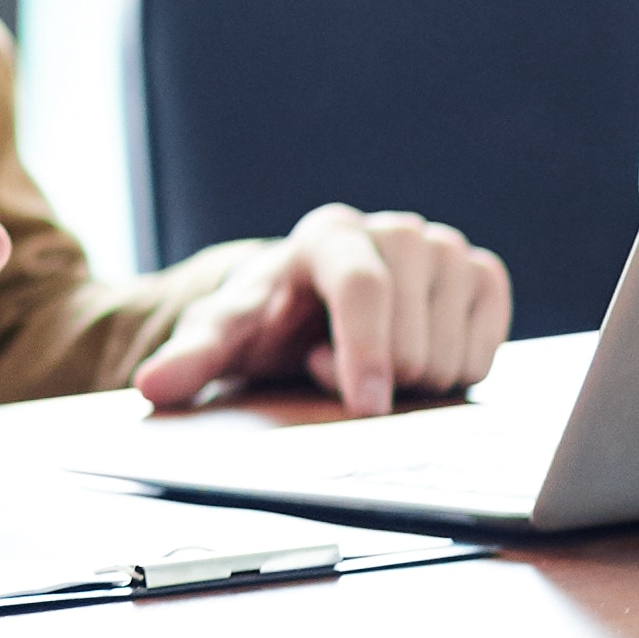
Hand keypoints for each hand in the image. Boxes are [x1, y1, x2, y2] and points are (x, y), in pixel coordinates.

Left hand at [132, 203, 510, 416]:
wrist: (313, 308)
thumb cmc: (269, 321)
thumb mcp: (225, 336)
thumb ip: (191, 357)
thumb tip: (153, 387)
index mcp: (330, 233)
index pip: (362, 289)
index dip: (365, 353)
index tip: (366, 408)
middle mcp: (396, 230)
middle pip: (411, 334)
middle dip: (373, 375)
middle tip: (330, 365)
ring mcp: (447, 249)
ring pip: (451, 352)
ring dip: (410, 379)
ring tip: (370, 359)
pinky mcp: (484, 276)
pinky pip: (485, 353)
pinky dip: (453, 371)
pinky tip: (413, 356)